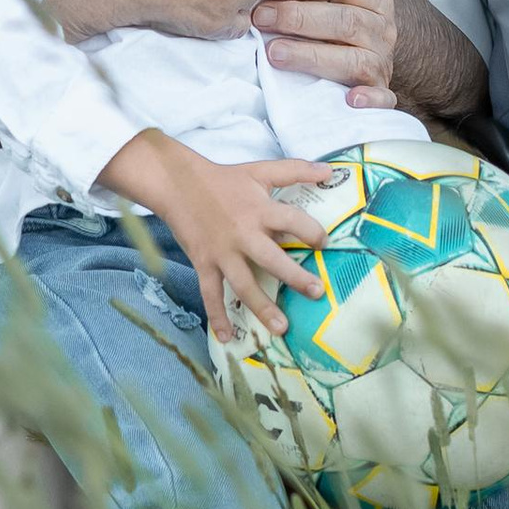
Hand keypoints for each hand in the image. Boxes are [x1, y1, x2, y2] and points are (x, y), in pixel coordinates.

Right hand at [105, 132, 336, 337]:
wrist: (178, 184)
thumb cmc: (224, 179)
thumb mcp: (261, 170)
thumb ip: (296, 170)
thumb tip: (330, 170)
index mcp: (260, 210)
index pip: (293, 222)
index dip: (312, 232)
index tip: (323, 244)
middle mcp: (243, 234)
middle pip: (273, 260)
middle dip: (296, 278)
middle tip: (317, 293)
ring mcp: (222, 253)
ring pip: (244, 285)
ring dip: (263, 308)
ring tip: (282, 328)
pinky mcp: (204, 264)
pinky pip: (211, 295)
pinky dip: (218, 318)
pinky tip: (228, 338)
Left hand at [258, 0, 398, 98]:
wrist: (370, 55)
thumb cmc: (341, 12)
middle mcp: (383, 26)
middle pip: (345, 19)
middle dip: (299, 18)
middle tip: (261, 18)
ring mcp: (382, 60)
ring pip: (353, 58)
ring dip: (312, 56)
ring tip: (273, 53)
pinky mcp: (379, 92)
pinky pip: (382, 98)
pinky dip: (368, 99)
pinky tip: (348, 99)